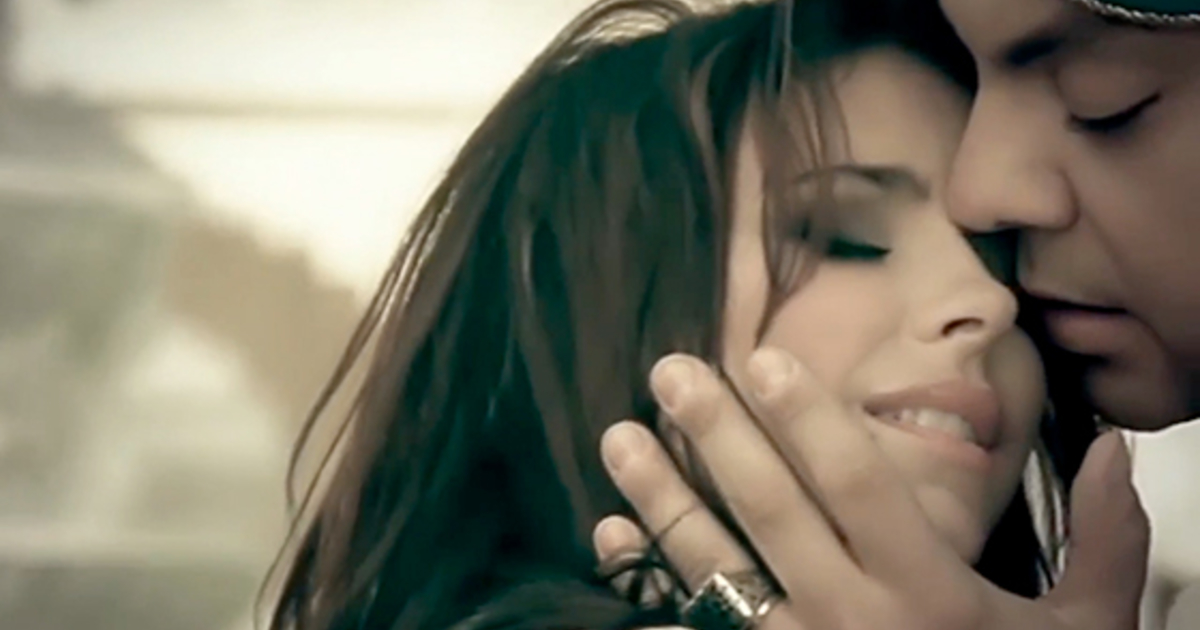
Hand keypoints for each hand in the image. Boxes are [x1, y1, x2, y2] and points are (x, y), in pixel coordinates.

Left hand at [595, 348, 1148, 629]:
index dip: (813, 423)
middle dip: (717, 438)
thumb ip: (1105, 539)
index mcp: (927, 591)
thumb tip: (1119, 448)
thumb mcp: (1085, 627)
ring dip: (662, 502)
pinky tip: (605, 541)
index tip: (765, 358)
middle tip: (668, 372)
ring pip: (718, 570)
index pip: (861, 489)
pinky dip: (646, 591)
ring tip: (619, 440)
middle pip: (773, 514)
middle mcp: (851, 617)